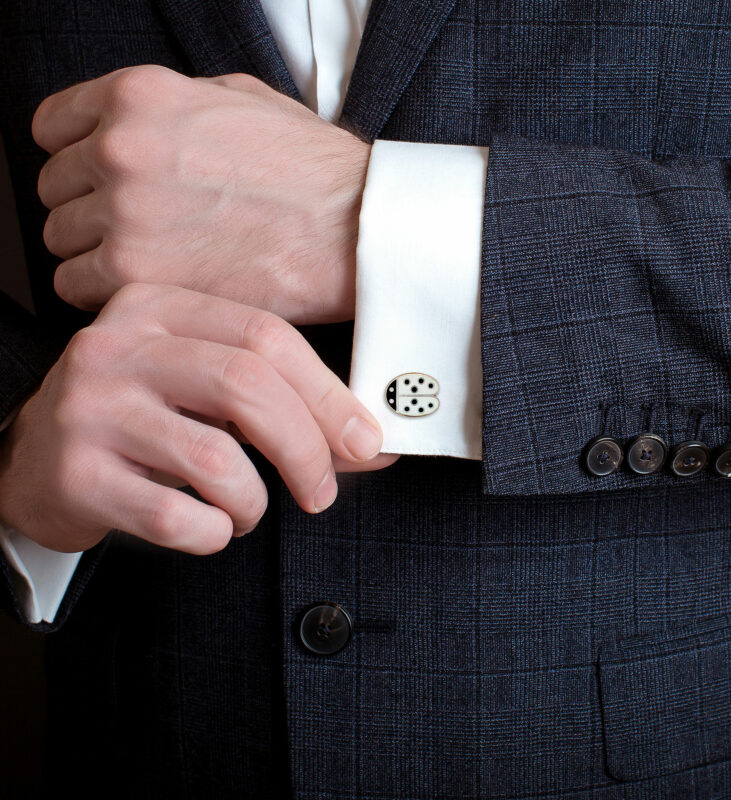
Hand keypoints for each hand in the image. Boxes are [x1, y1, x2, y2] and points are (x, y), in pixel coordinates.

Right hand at [0, 283, 397, 554]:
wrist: (32, 459)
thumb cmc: (143, 421)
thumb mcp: (204, 389)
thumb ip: (282, 402)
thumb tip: (372, 444)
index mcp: (161, 308)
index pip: (266, 335)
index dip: (328, 393)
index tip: (364, 441)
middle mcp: (119, 346)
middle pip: (245, 385)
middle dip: (305, 449)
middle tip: (321, 492)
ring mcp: (89, 409)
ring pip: (214, 459)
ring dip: (254, 501)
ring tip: (246, 510)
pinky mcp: (74, 474)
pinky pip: (174, 516)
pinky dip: (213, 534)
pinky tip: (209, 528)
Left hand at [33, 66, 370, 323]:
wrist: (355, 229)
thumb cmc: (313, 172)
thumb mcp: (243, 100)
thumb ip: (174, 106)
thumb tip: (142, 125)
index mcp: (140, 97)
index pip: (52, 128)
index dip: (76, 160)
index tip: (97, 185)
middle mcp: (120, 148)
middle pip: (54, 191)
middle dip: (87, 212)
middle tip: (135, 235)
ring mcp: (125, 212)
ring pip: (60, 243)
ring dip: (94, 258)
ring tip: (148, 269)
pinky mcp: (139, 274)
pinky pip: (78, 289)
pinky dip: (106, 296)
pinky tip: (152, 293)